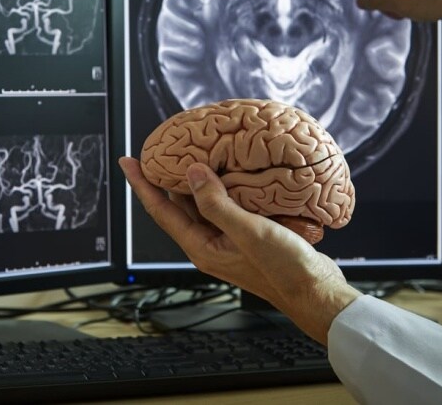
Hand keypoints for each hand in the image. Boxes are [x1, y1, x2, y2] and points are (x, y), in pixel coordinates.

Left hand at [119, 157, 360, 344]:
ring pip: (202, 204)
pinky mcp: (245, 235)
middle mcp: (209, 243)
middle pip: (177, 206)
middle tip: (161, 151)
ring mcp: (227, 240)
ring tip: (192, 153)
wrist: (314, 291)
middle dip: (166, 179)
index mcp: (201, 246)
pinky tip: (230, 172)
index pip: (160, 210)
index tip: (127, 162)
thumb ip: (216, 204)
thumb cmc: (282, 269)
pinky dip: (221, 187)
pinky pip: (225, 206)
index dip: (142, 185)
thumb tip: (190, 174)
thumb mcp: (246, 232)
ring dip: (195, 180)